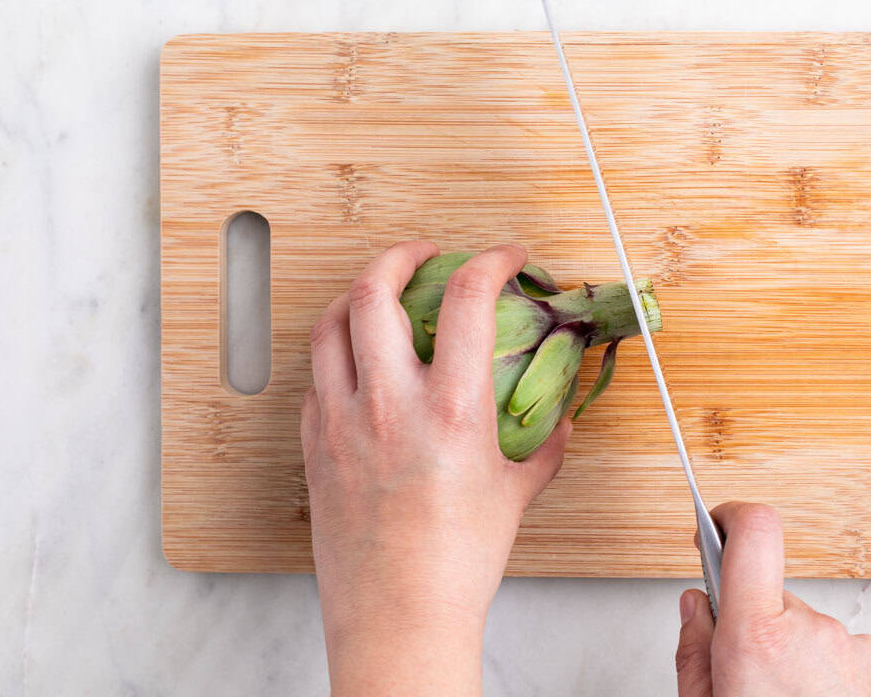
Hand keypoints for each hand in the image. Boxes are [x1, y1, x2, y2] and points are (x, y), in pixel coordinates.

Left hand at [301, 241, 571, 696]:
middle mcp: (389, 404)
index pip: (467, 298)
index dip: (490, 259)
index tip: (505, 256)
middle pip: (373, 289)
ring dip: (356, 296)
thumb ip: (541, 447)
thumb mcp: (515, 494)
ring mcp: (343, 422)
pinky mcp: (316, 446)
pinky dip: (336, 356)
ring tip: (378, 293)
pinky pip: (314, 379)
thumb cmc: (455, 565)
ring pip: (329, 326)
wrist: (399, 617)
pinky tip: (356, 365)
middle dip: (400, 254)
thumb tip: (556, 419)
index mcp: (450, 408)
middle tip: (424, 253)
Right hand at [675, 503, 870, 696]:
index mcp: (758, 636)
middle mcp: (813, 632)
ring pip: (812, 633)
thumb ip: (695, 650)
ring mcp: (857, 652)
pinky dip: (829, 680)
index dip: (731, 517)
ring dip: (797, 660)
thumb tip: (697, 606)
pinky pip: (845, 658)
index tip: (718, 523)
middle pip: (774, 598)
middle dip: (758, 627)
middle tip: (747, 680)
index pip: (754, 532)